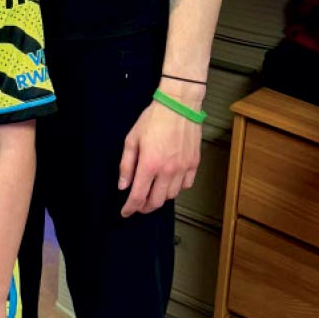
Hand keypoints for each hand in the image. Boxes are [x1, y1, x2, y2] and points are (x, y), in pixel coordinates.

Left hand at [118, 98, 200, 215]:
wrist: (179, 105)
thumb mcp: (132, 139)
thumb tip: (124, 184)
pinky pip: (186, 185)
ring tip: (154, 190)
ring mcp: (183, 168)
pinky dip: (177, 187)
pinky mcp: (194, 163)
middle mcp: (167, 170)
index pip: (138, 196)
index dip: (130, 208)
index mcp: (149, 165)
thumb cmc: (154, 119)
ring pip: (172, 196)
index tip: (126, 212)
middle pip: (156, 202)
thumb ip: (126, 165)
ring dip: (161, 197)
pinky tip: (170, 180)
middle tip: (139, 204)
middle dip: (145, 207)